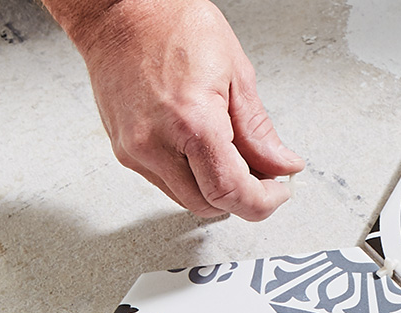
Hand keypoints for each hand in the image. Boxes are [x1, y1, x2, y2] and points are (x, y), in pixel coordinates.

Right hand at [49, 0, 303, 219]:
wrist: (119, 12)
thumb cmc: (172, 25)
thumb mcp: (236, 73)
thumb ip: (259, 130)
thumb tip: (281, 164)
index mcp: (191, 124)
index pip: (231, 192)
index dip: (262, 203)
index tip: (279, 192)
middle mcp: (155, 144)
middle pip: (208, 205)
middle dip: (242, 200)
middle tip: (264, 176)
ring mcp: (135, 151)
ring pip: (186, 200)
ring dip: (215, 191)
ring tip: (235, 159)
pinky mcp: (124, 150)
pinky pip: (165, 183)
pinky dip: (191, 178)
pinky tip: (204, 153)